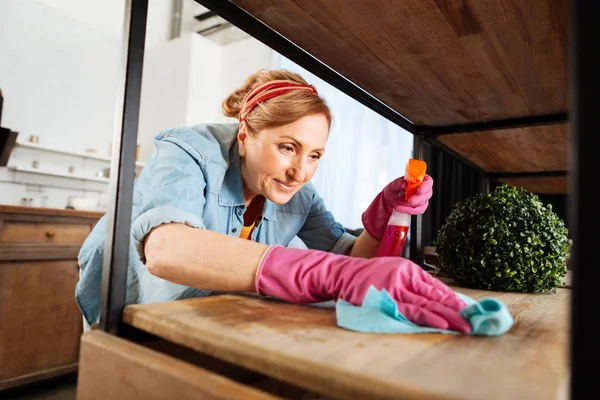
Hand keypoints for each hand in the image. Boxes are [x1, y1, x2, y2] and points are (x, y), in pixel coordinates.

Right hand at [256, 245, 470, 332]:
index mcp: (409, 270)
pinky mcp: (386, 297)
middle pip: (437, 296)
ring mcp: (396, 286)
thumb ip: (412, 287)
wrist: (339, 274)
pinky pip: (411, 310)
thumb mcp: (392, 275)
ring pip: (428, 304)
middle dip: (459, 311)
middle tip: (479, 322)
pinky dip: (428, 318)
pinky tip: (441, 324)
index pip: (438, 287)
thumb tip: (437, 302)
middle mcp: (406, 275)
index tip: (472, 312)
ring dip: (449, 317)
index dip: (455, 301)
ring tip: (467, 327)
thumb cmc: (366, 278)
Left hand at [362, 175, 432, 239]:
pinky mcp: (415, 210)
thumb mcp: (389, 189)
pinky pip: (417, 211)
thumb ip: (396, 184)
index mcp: (414, 182)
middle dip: (419, 197)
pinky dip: (409, 210)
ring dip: (412, 205)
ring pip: (423, 203)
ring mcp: (419, 201)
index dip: (426, 184)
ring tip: (399, 205)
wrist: (383, 211)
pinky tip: (400, 209)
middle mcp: (419, 191)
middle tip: (410, 200)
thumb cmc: (388, 197)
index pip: (427, 179)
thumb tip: (404, 182)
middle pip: (428, 192)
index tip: (419, 189)